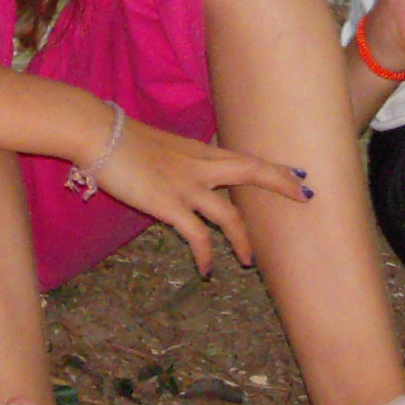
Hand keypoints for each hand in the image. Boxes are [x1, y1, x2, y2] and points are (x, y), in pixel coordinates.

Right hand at [88, 112, 307, 276]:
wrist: (99, 135)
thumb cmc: (122, 139)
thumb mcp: (161, 147)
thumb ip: (179, 160)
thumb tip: (184, 172)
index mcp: (199, 151)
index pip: (245, 158)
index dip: (273, 168)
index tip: (298, 175)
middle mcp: (200, 166)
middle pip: (251, 171)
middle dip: (281, 183)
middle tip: (305, 197)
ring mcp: (186, 185)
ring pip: (229, 214)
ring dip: (243, 239)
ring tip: (249, 261)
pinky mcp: (169, 204)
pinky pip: (197, 235)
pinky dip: (205, 254)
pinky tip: (207, 269)